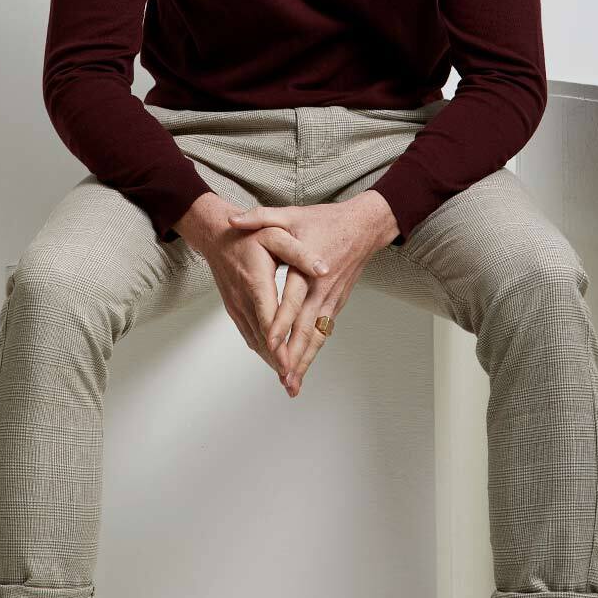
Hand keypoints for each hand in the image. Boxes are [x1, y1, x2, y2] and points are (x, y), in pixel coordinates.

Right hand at [182, 198, 325, 378]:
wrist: (217, 236)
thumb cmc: (249, 235)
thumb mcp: (276, 234)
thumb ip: (300, 252)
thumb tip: (323, 269)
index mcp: (256, 280)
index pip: (268, 318)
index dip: (279, 342)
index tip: (289, 362)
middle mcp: (243, 298)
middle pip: (262, 336)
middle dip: (277, 361)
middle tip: (292, 382)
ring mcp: (236, 306)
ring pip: (255, 339)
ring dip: (270, 360)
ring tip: (287, 378)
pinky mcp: (234, 309)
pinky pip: (248, 334)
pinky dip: (262, 349)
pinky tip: (273, 360)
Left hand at [227, 196, 388, 395]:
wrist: (364, 226)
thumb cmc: (326, 220)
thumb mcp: (291, 214)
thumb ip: (261, 217)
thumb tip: (233, 220)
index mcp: (310, 267)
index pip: (294, 299)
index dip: (282, 322)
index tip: (270, 343)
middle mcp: (323, 288)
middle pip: (307, 326)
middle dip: (294, 354)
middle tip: (282, 378)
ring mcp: (332, 298)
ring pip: (317, 334)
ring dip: (306, 360)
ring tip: (292, 383)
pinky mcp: (337, 302)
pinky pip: (324, 331)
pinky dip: (313, 349)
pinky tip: (304, 365)